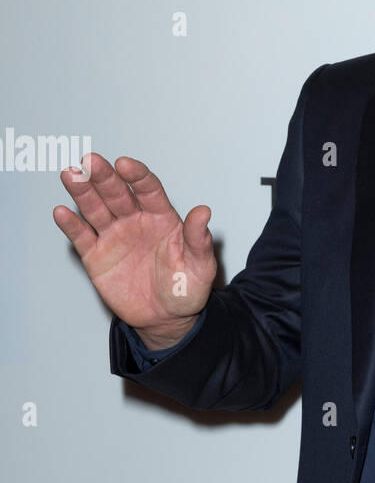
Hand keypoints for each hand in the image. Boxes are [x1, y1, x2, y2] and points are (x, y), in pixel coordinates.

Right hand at [54, 153, 216, 348]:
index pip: (148, 189)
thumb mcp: (200, 266)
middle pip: (116, 193)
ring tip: (70, 175)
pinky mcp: (96, 255)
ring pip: (95, 208)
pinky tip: (62, 212)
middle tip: (90, 162)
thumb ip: (198, 239)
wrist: (166, 319)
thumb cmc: (185, 289)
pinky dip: (71, 224)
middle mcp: (135, 221)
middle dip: (103, 176)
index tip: (125, 164)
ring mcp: (114, 236)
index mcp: (161, 218)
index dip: (137, 175)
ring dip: (82, 191)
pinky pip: (82, 236)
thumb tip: (204, 211)